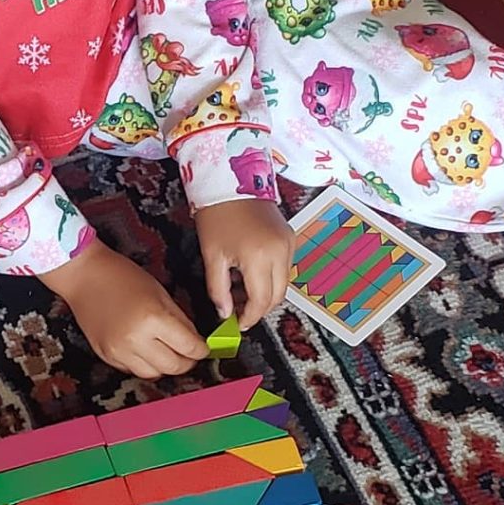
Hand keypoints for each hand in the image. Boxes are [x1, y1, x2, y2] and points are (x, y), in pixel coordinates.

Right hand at [41, 239, 207, 378]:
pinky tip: (146, 350)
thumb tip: (195, 340)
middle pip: (173, 366)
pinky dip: (144, 364)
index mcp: (153, 319)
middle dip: (186, 362)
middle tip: (190, 354)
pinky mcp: (106, 355)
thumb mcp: (160, 292)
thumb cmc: (122, 276)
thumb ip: (180, 319)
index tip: (203, 348)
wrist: (84, 276)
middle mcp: (135, 340)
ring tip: (168, 353)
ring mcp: (118, 351)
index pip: (188, 347)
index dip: (201, 350)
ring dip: (164, 366)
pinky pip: (132, 370)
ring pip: (153, 374)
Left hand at [195, 199, 293, 330]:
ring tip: (240, 292)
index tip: (238, 324)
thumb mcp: (212, 257)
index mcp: (259, 257)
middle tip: (238, 311)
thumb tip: (225, 313)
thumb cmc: (217, 215)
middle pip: (277, 296)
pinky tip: (250, 275)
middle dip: (258, 309)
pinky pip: (285, 268)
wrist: (231, 180)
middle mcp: (281, 252)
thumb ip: (218, 290)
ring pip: (283, 284)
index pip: (261, 302)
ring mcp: (289, 244)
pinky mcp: (290, 238)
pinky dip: (270, 278)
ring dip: (265, 294)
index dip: (250, 318)